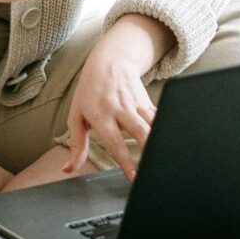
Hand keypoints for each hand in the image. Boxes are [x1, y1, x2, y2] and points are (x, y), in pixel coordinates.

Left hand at [63, 38, 157, 181]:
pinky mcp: (147, 101)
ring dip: (160, 139)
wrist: (108, 60)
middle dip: (149, 149)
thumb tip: (68, 169)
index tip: (133, 177)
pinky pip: (158, 116)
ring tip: (166, 158)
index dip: (125, 161)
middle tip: (154, 170)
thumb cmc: (89, 91)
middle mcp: (120, 109)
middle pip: (139, 130)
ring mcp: (136, 103)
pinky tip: (171, 142)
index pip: (115, 142)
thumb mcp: (76, 116)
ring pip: (153, 122)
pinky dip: (166, 128)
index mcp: (101, 115)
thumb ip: (76, 145)